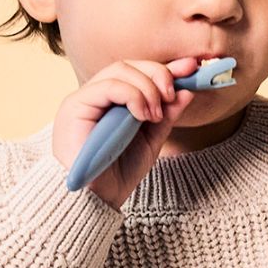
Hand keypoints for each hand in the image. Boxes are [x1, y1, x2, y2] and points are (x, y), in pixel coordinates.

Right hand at [52, 57, 197, 209]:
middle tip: (172, 95)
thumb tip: (186, 92)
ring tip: (156, 115)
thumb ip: (165, 117)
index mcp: (109, 102)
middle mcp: (94, 96)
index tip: (191, 68)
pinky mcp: (75, 106)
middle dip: (157, 74)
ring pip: (119, 70)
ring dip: (147, 88)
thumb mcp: (149, 141)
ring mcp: (83, 99)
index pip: (136, 72)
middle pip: (128, 65)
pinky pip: (108, 86)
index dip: (164, 68)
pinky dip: (132, 95)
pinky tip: (142, 115)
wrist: (93, 202)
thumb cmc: (115, 175)